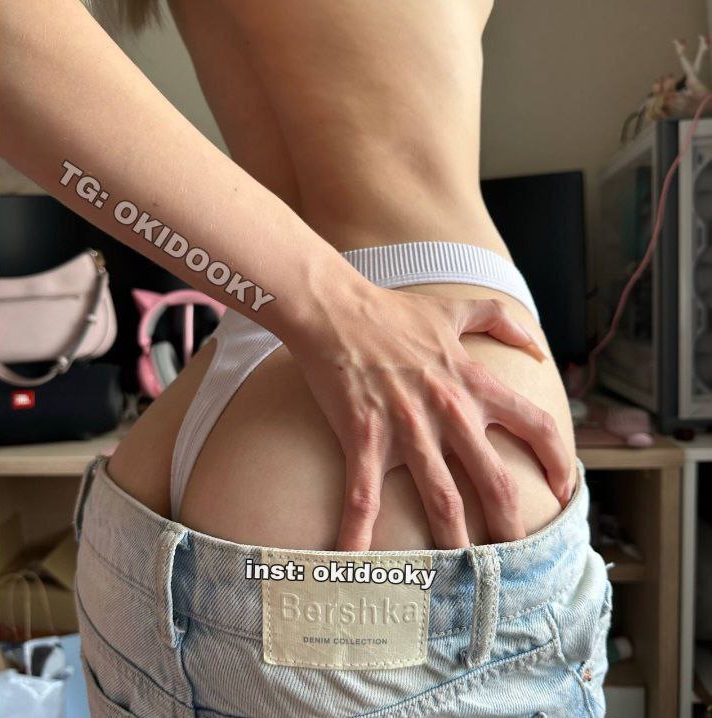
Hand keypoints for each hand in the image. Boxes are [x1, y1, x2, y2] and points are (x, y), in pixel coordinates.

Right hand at [289, 285, 571, 549]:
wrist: (337, 310)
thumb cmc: (393, 312)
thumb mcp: (455, 308)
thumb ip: (501, 321)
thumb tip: (536, 344)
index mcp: (473, 384)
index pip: (534, 426)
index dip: (557, 461)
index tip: (563, 490)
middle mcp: (450, 412)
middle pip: (495, 481)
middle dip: (511, 526)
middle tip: (515, 556)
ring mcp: (407, 428)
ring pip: (442, 499)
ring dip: (453, 542)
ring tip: (459, 578)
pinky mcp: (365, 437)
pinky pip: (364, 496)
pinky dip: (359, 533)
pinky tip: (353, 563)